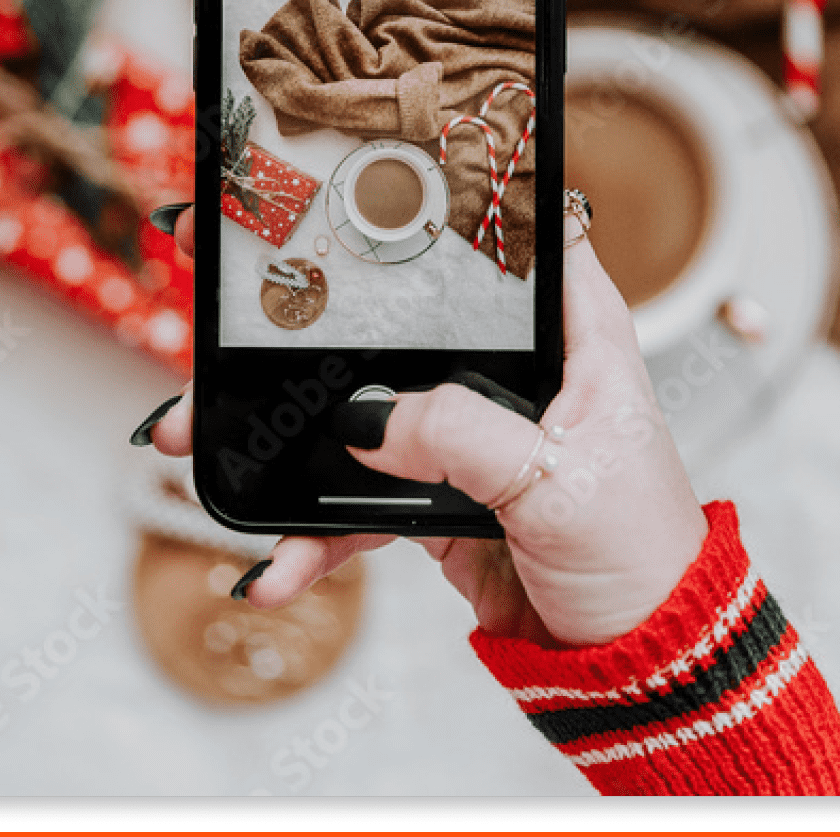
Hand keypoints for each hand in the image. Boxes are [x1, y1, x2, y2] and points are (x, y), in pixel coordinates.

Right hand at [140, 206, 706, 647]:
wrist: (635, 663)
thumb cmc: (640, 555)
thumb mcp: (558, 480)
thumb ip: (463, 436)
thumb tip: (368, 419)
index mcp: (572, 332)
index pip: (508, 234)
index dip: (439, 196)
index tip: (354, 177)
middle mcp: (517, 368)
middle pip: (401, 320)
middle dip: (309, 322)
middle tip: (226, 306)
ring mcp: (469, 431)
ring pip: (362, 411)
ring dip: (282, 435)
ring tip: (198, 442)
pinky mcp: (438, 493)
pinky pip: (358, 501)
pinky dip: (314, 531)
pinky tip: (279, 563)